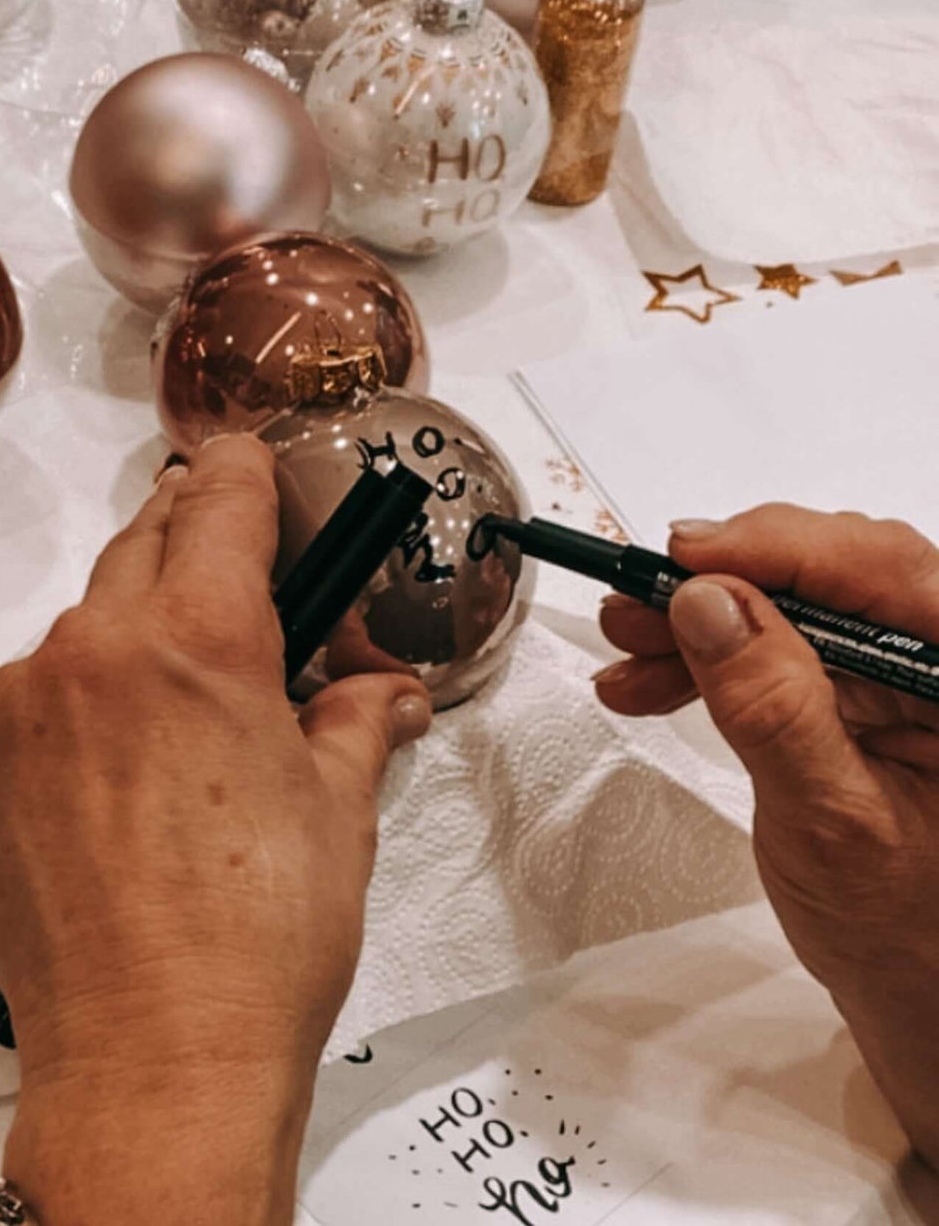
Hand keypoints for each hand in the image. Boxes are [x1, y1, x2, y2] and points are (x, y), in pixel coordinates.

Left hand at [0, 435, 431, 1225]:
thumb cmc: (262, 937)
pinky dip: (64, 715)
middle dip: (191, 547)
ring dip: (124, 643)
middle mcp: (91, 648)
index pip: (221, 495)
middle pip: (144, 542)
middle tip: (228, 586)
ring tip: (169, 724)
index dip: (245, 471)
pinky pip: (21, 703)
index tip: (250, 470)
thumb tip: (387, 695)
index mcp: (199, 637)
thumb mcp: (337, 812)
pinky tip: (102, 784)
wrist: (152, 1059)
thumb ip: (356, 721)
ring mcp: (13, 707)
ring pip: (77, 628)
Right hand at [594, 505, 938, 1166]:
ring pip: (795, 602)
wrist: (915, 987)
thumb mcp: (830, 821)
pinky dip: (709, 656)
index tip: (685, 556)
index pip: (884, 569)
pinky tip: (649, 680)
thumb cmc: (902, 928)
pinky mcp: (861, 689)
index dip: (779, 546)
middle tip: (636, 605)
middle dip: (723, 583)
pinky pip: (779, 644)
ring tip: (624, 646)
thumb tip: (709, 602)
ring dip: (700, 620)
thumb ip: (774, 707)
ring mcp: (904, 672)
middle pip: (834, 571)